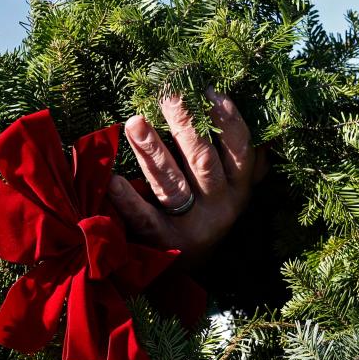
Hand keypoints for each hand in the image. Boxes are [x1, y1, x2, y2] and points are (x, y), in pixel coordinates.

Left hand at [107, 90, 267, 263]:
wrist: (192, 269)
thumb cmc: (208, 211)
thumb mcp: (233, 188)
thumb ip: (240, 158)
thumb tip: (246, 110)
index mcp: (240, 187)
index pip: (239, 149)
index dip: (227, 120)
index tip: (208, 91)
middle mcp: (220, 206)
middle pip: (203, 161)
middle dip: (186, 125)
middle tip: (167, 93)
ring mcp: (192, 226)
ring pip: (172, 185)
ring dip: (154, 151)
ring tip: (134, 122)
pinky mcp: (165, 243)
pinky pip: (145, 219)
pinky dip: (129, 201)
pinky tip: (113, 182)